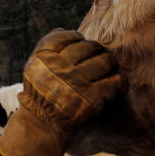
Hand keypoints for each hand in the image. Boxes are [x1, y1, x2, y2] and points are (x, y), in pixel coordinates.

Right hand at [0, 30, 124, 155]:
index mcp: (43, 59)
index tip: (82, 45)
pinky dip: (119, 81)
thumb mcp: (34, 69)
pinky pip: (114, 82)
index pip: (64, 36)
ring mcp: (75, 83)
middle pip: (88, 47)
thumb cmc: (41, 93)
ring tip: (109, 67)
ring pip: (104, 61)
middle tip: (100, 56)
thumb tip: (67, 30)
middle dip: (97, 50)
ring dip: (110, 63)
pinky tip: (118, 83)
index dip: (77, 38)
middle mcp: (58, 68)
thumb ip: (47, 49)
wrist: (42, 125)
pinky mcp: (91, 99)